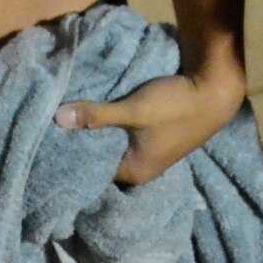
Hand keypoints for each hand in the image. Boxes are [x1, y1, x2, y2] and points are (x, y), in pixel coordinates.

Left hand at [54, 68, 245, 185]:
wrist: (214, 90)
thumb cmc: (175, 106)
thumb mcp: (133, 110)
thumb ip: (97, 115)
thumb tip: (57, 118)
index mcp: (135, 172)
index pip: (92, 169)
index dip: (71, 152)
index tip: (49, 137)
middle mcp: (141, 168)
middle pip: (102, 156)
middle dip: (82, 140)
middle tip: (55, 122)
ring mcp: (149, 152)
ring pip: (113, 143)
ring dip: (97, 129)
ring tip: (70, 112)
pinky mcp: (153, 135)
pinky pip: (124, 134)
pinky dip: (111, 124)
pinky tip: (95, 108)